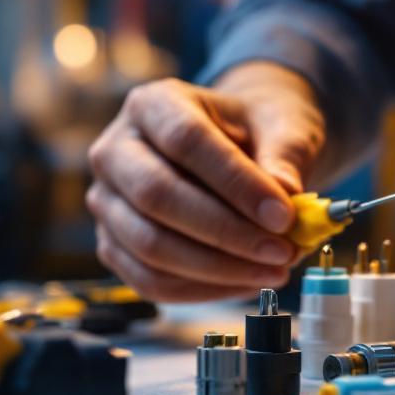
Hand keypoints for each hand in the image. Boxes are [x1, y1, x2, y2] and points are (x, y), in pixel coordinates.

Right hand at [86, 62, 325, 301]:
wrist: (236, 146)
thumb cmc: (255, 131)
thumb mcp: (281, 125)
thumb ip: (285, 154)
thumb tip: (287, 193)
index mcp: (152, 104)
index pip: (186, 140)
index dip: (235, 182)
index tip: (284, 215)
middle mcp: (115, 150)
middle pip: (156, 196)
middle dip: (225, 232)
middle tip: (282, 251)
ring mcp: (107, 201)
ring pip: (149, 247)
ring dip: (218, 269)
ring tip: (274, 270)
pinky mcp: (112, 245)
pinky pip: (150, 281)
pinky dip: (203, 290)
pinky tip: (247, 282)